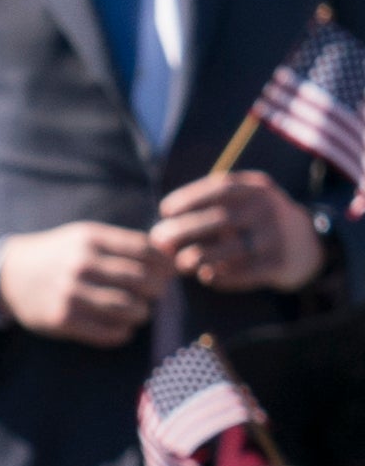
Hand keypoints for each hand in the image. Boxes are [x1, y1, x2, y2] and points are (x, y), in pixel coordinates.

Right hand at [0, 220, 163, 344]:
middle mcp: (81, 265)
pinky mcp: (61, 320)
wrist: (9, 274)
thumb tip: (170, 257)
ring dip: (142, 313)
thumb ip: (122, 243)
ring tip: (139, 312)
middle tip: (154, 295)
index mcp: (90, 239)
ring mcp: (70, 294)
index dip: (165, 264)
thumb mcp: (85, 237)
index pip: (145, 251)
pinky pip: (107, 332)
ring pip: (128, 308)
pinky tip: (122, 328)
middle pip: (141, 280)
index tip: (169, 273)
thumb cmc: (58, 254)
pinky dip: (122, 333)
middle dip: (157, 290)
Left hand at [154, 171, 326, 295]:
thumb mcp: (242, 204)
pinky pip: (244, 273)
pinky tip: (206, 277)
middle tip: (160, 242)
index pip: (221, 188)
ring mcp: (276, 236)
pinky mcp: (280, 263)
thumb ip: (208, 210)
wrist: (306, 242)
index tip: (165, 210)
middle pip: (221, 219)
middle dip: (184, 231)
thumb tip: (159, 235)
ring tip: (181, 263)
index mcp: (258, 189)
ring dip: (199, 257)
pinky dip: (221, 277)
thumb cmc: (255, 222)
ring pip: (231, 249)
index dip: (189, 198)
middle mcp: (269, 209)